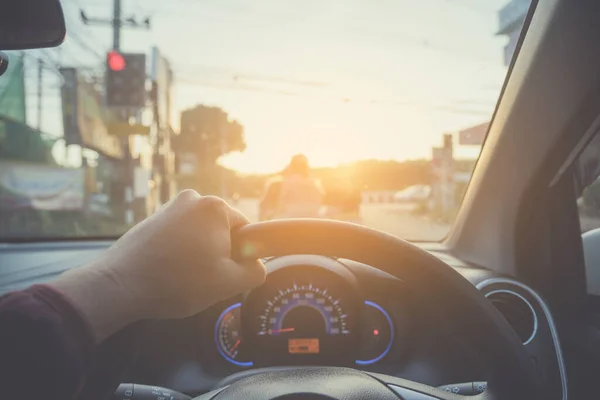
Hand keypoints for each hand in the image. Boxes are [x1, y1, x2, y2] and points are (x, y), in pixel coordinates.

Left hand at [53, 190, 265, 342]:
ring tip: (183, 276)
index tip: (225, 274)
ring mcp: (170, 206)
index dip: (241, 256)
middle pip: (222, 229)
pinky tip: (169, 270)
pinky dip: (180, 250)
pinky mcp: (152, 218)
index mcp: (215, 207)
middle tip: (204, 278)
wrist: (120, 286)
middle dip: (219, 253)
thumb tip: (257, 265)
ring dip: (199, 252)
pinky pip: (180, 234)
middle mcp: (193, 198)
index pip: (246, 230)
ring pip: (200, 233)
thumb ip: (255, 271)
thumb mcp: (228, 283)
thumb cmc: (177, 282)